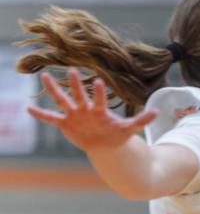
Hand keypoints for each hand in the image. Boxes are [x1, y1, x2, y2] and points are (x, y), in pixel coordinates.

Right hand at [27, 69, 156, 152]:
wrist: (104, 143)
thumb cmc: (115, 132)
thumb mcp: (128, 128)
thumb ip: (141, 121)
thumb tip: (158, 112)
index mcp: (99, 109)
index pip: (99, 99)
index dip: (99, 92)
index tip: (100, 81)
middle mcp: (85, 109)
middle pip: (79, 95)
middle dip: (76, 85)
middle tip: (73, 71)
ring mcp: (74, 115)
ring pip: (62, 101)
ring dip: (54, 90)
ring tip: (44, 77)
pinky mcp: (65, 123)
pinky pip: (50, 118)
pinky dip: (40, 114)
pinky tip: (28, 109)